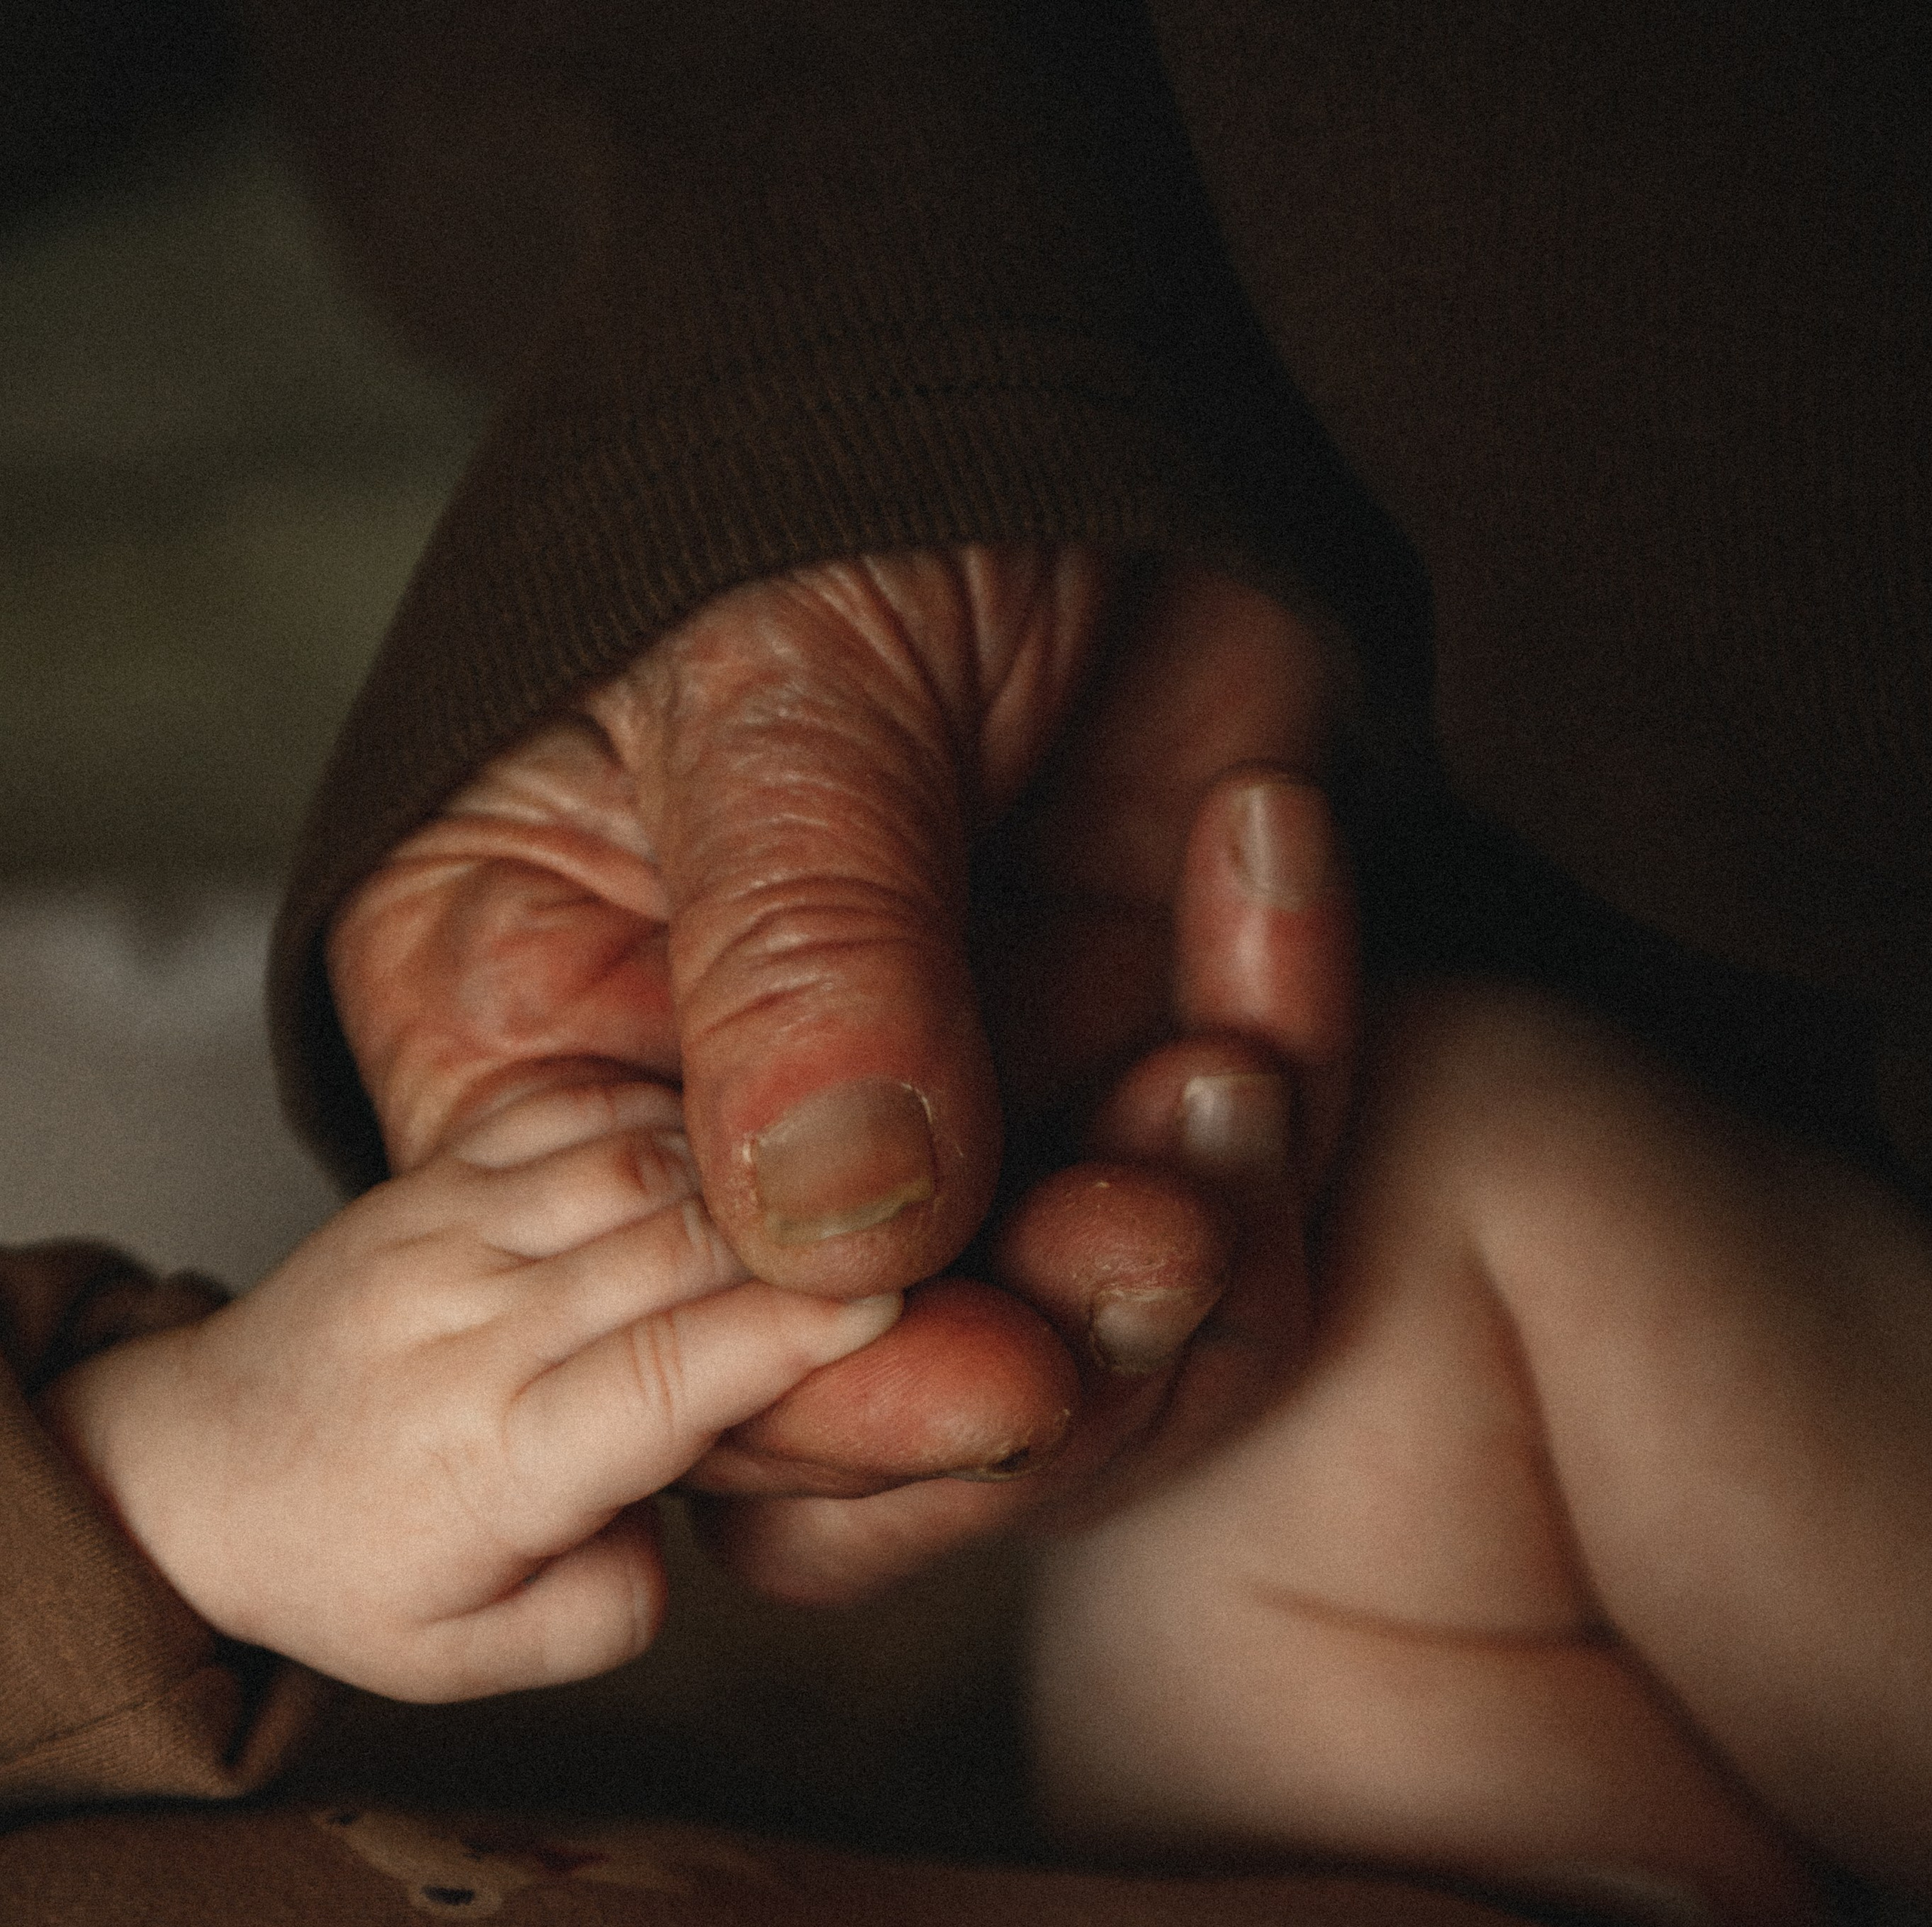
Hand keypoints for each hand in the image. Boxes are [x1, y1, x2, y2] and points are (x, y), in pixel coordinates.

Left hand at [39, 1078, 896, 1698]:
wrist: (203, 1465)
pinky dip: (676, 1110)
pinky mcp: (439, 1169)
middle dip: (808, 1238)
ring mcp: (447, 1229)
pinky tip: (734, 1152)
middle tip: (927, 1239)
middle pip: (672, 1247)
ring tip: (839, 1205)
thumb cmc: (361, 1572)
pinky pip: (578, 1103)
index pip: (662, 1379)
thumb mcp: (484, 1657)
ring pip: (634, 1159)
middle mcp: (467, 1327)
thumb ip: (614, 1601)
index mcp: (492, 1464)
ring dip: (753, 1172)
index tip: (901, 1302)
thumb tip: (690, 1508)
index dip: (789, 1331)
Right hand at [328, 546, 1355, 1600]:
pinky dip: (1290, 1067)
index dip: (820, 1394)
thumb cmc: (819, 462)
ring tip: (1236, 1058)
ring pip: (1075, 1345)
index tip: (991, 1369)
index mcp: (548, 1059)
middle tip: (1166, 1233)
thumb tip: (842, 1244)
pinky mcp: (1121, 1088)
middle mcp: (736, 1144)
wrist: (1044, 337)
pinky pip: (1237, 1190)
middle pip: (864, 1405)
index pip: (649, 1331)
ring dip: (1190, 1241)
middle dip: (1042, 1352)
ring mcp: (944, 1134)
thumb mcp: (776, 688)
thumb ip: (802, 964)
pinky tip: (1267, 856)